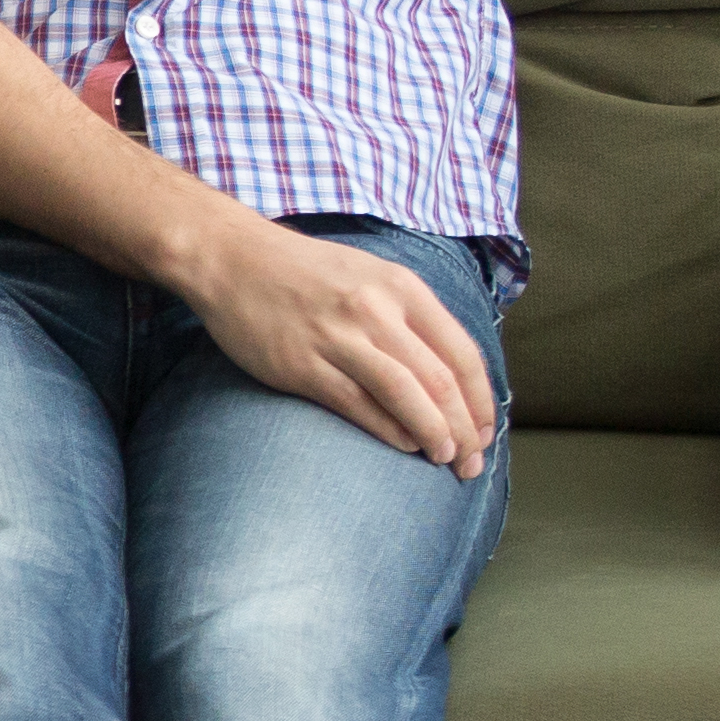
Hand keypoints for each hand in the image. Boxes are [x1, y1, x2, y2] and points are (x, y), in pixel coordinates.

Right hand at [184, 214, 498, 476]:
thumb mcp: (371, 276)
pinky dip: (389, 430)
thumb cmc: (306, 273)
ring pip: (406, 394)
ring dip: (434, 435)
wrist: (233, 258)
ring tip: (446, 460)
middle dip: (465, 429)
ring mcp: (338, 337)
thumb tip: (449, 373)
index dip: (482, 401)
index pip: (462, 353)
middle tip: (472, 462)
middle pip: (440, 381)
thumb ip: (410, 317)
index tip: (487, 432)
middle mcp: (376, 310)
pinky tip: (406, 446)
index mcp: (402, 287)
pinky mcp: (303, 364)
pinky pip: (358, 404)